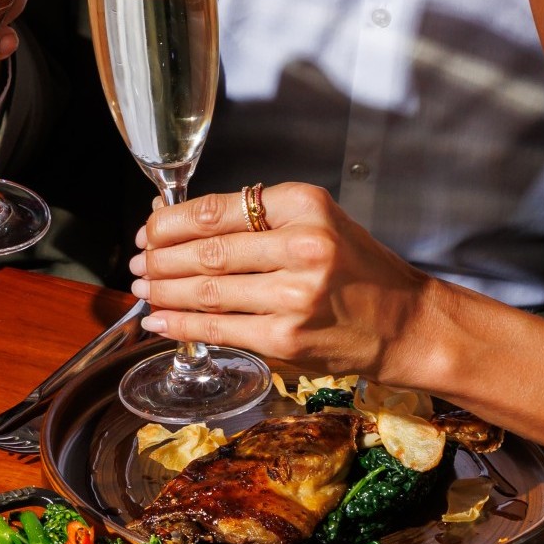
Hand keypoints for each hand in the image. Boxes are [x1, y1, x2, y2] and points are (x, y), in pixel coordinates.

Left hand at [130, 184, 440, 378]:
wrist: (406, 322)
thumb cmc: (358, 271)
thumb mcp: (317, 223)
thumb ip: (256, 221)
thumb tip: (177, 223)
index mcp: (305, 206)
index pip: (216, 210)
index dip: (169, 224)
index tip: (148, 231)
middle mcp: (302, 246)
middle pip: (206, 251)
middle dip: (160, 258)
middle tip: (138, 262)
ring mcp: (294, 295)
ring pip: (207, 290)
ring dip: (164, 290)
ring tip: (144, 287)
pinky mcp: (287, 337)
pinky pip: (218, 328)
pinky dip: (180, 324)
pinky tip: (160, 320)